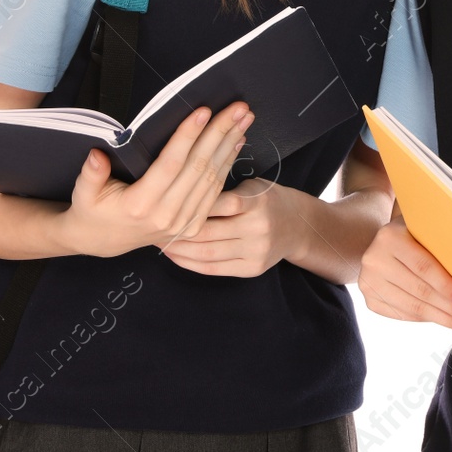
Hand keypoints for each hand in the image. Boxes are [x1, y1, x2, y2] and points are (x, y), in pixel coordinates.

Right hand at [57, 102, 253, 257]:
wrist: (103, 241)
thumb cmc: (93, 210)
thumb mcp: (83, 193)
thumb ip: (91, 174)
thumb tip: (97, 154)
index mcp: (140, 205)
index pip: (170, 164)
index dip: (188, 136)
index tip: (203, 111)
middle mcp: (166, 215)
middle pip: (199, 167)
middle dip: (220, 133)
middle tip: (237, 108)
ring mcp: (183, 222)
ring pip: (213, 177)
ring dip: (230, 144)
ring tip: (243, 118)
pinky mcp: (193, 224)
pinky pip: (215, 190)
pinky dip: (228, 163)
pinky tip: (237, 142)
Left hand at [158, 180, 300, 277]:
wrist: (297, 225)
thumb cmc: (265, 200)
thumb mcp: (251, 185)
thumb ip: (223, 188)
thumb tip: (181, 183)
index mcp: (258, 201)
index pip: (220, 203)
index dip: (190, 205)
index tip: (165, 202)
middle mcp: (259, 228)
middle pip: (208, 231)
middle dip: (177, 230)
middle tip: (154, 224)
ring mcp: (256, 251)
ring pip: (207, 252)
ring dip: (179, 249)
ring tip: (159, 241)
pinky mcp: (253, 268)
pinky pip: (214, 268)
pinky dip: (190, 264)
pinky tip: (175, 256)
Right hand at [358, 213, 451, 335]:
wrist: (383, 240)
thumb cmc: (413, 234)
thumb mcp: (425, 230)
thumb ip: (444, 247)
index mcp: (390, 237)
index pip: (424, 267)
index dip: (448, 287)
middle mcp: (374, 260)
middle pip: (420, 292)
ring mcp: (369, 282)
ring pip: (413, 308)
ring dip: (443, 319)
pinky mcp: (370, 300)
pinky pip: (404, 315)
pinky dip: (427, 319)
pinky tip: (445, 320)